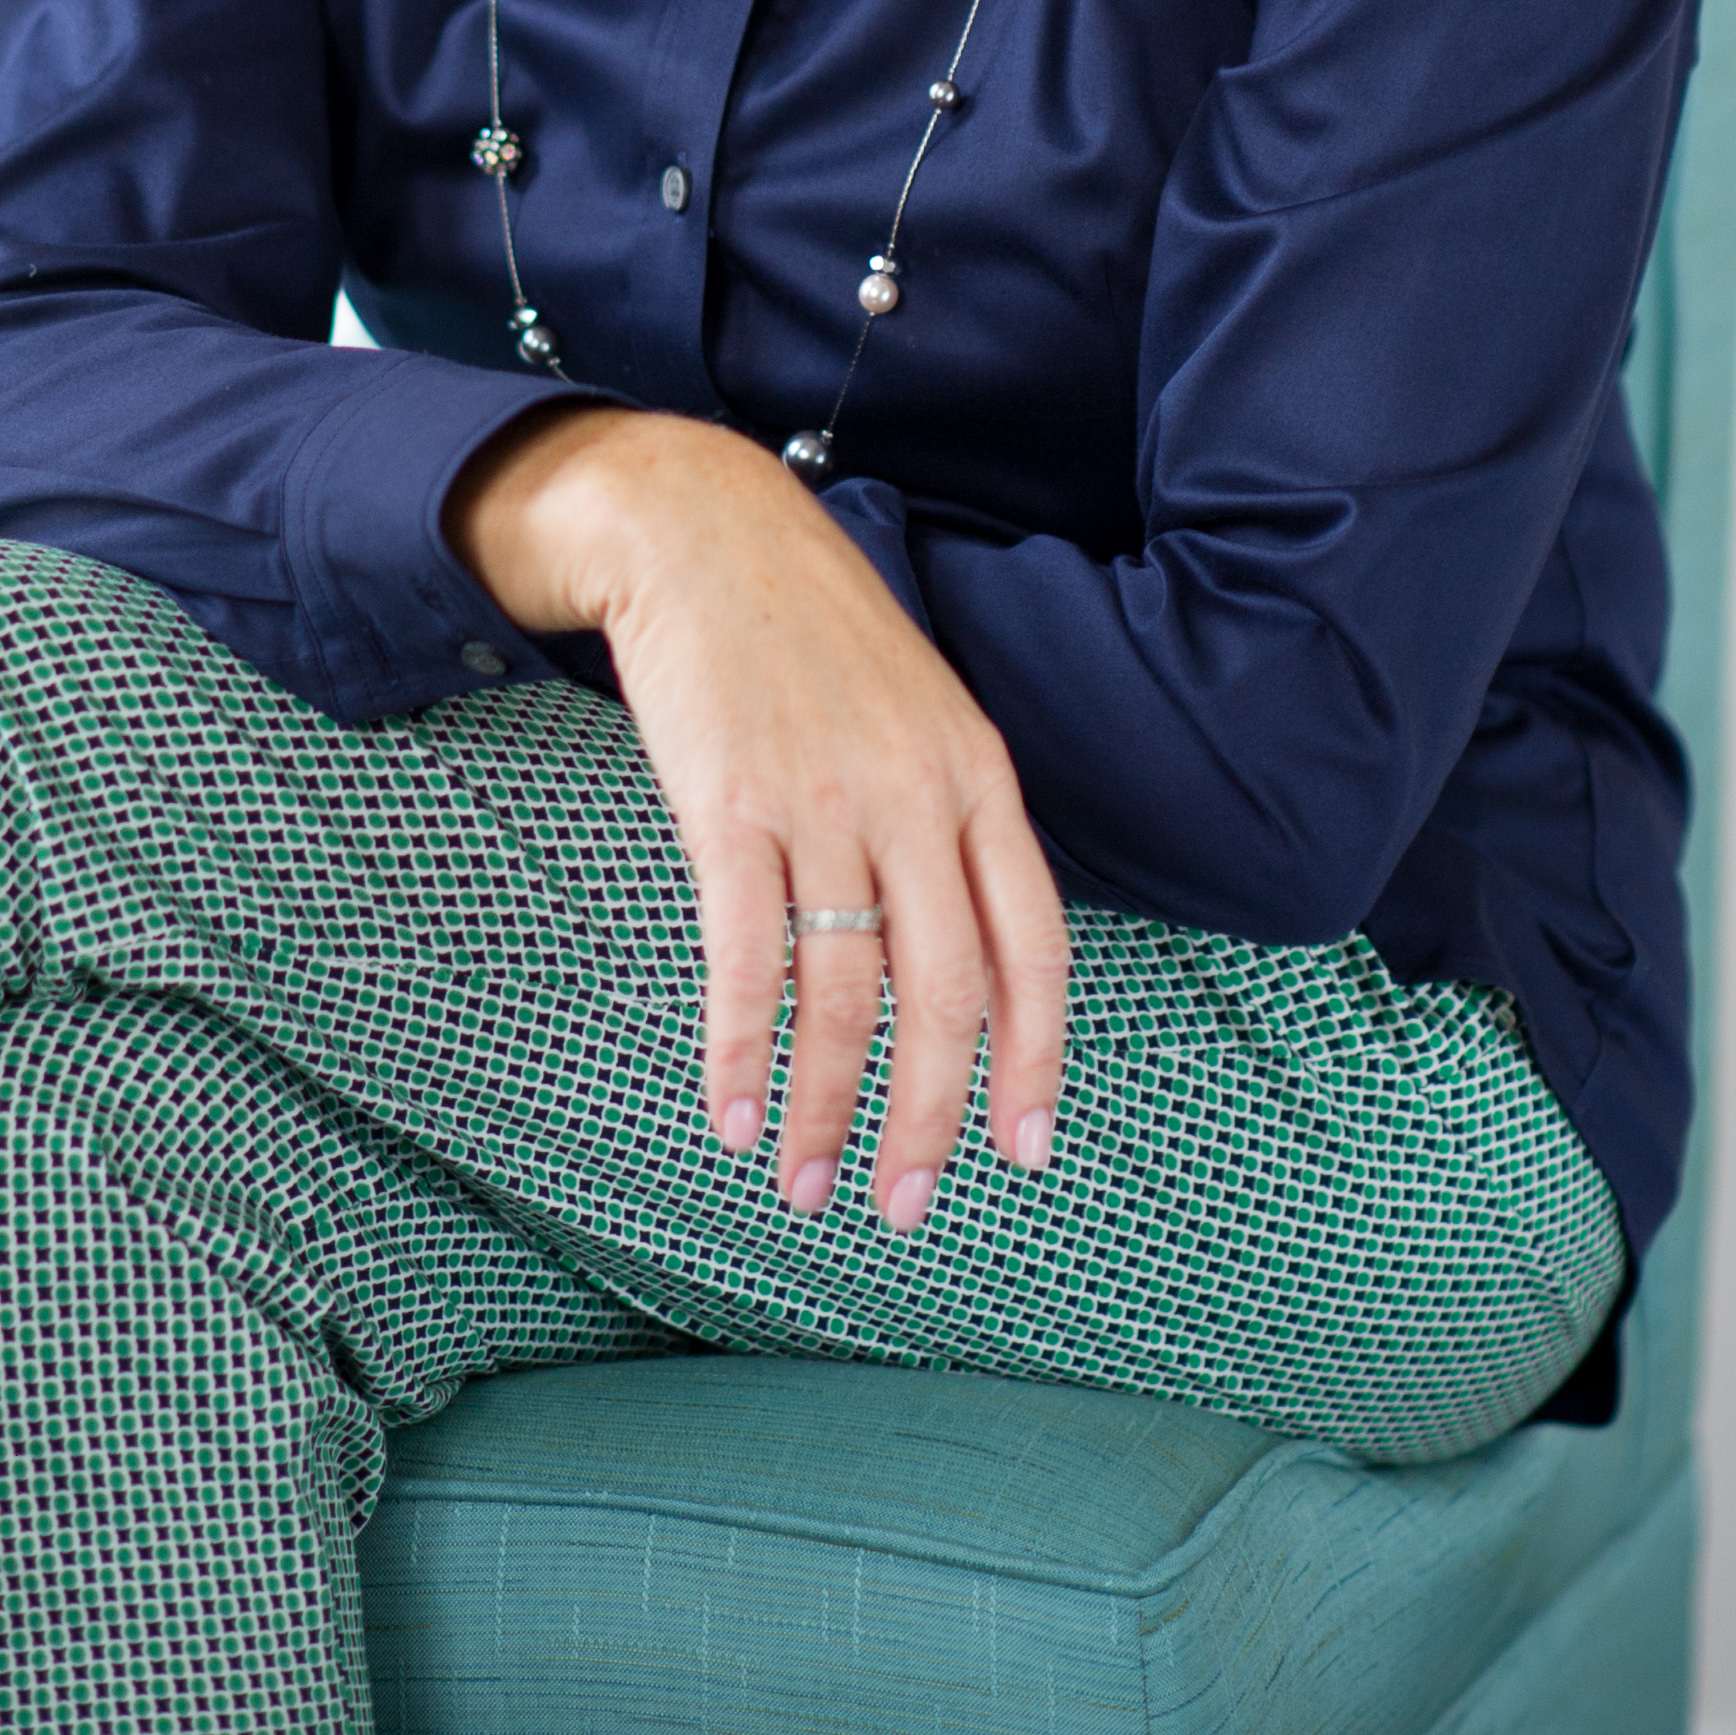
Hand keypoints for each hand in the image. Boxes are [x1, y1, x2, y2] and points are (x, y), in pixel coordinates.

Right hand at [448, 407, 1067, 1227]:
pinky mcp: (728, 809)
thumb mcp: (918, 708)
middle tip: (901, 1204)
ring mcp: (822, 801)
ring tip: (804, 1181)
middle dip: (927, 1121)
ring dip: (824, 1109)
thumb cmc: (809, 626)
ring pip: (842, 997)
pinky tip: (732, 1111)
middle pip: (946, 996)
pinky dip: (738, 1053)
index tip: (1024, 1151)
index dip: (1035, 1062)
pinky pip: (746, 960)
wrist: (700, 531)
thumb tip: (954, 957)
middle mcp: (914, 796)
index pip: (1034, 947)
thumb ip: (947, 820)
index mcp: (977, 775)